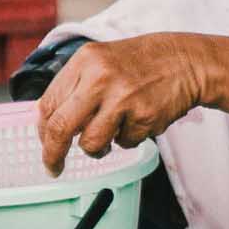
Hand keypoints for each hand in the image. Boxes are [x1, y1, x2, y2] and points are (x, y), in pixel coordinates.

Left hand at [34, 35, 214, 171]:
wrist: (185, 61)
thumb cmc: (139, 64)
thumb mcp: (100, 61)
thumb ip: (73, 87)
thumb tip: (47, 122)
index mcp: (84, 61)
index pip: (48, 104)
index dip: (43, 131)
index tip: (45, 145)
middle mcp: (100, 78)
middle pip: (61, 128)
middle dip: (53, 155)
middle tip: (53, 167)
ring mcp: (123, 99)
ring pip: (91, 144)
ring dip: (98, 147)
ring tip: (112, 131)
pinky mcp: (144, 117)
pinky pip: (123, 143)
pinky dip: (128, 137)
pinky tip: (138, 118)